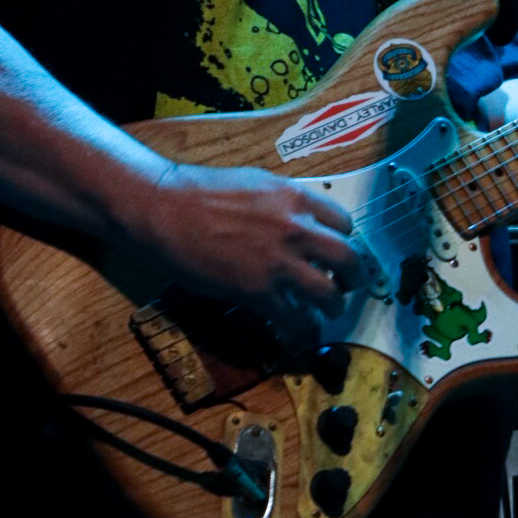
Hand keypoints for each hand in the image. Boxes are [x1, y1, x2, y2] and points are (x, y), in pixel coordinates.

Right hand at [131, 162, 359, 352]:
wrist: (164, 209)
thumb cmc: (200, 192)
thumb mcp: (255, 184)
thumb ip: (282, 203)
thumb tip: (296, 219)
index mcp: (295, 198)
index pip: (343, 222)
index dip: (343, 240)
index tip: (336, 253)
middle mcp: (295, 229)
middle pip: (348, 258)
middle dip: (352, 277)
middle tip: (346, 286)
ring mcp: (278, 262)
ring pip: (328, 293)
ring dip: (332, 307)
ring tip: (326, 312)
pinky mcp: (258, 292)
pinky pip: (295, 318)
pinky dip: (303, 330)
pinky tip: (301, 332)